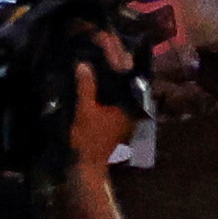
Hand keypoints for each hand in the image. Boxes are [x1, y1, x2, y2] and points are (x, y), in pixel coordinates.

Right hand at [62, 58, 133, 175]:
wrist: (87, 168)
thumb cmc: (88, 140)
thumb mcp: (85, 110)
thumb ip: (86, 87)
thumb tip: (84, 64)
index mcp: (131, 105)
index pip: (129, 76)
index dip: (119, 61)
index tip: (110, 49)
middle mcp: (133, 110)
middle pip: (125, 84)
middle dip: (114, 70)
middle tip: (101, 55)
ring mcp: (127, 118)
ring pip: (120, 94)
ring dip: (110, 83)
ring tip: (96, 66)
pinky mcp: (118, 125)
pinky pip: (115, 103)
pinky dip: (107, 95)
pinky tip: (94, 87)